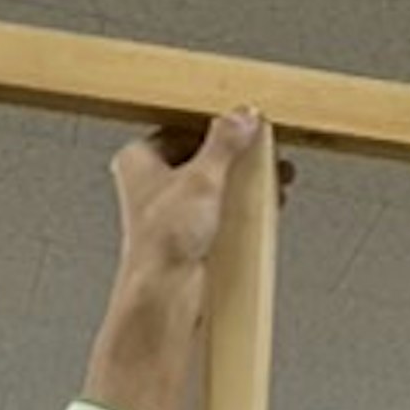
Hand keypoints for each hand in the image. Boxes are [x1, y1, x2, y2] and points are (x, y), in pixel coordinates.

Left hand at [108, 106, 260, 286]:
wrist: (165, 293)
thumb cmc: (162, 241)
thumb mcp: (202, 178)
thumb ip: (225, 143)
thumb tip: (242, 117)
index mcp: (138, 159)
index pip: (182, 129)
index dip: (215, 127)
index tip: (244, 124)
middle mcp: (150, 185)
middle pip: (201, 157)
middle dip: (237, 157)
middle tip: (263, 151)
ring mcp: (169, 212)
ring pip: (212, 186)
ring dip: (242, 182)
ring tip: (270, 178)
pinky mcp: (187, 235)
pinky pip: (218, 212)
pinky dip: (239, 207)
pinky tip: (261, 206)